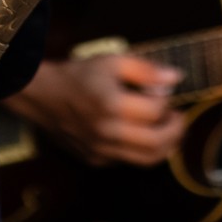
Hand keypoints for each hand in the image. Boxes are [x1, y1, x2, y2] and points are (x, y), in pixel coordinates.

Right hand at [4, 55, 185, 166]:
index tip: (165, 90)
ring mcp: (100, 150)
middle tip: (178, 116)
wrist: (43, 95)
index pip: (156, 110)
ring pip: (146, 160)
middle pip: (156, 143)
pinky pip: (128, 160)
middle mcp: (107, 132)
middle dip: (176, 130)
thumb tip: (176, 77)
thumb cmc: (79, 74)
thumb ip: (145, 69)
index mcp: (111, 104)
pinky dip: (142, 150)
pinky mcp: (95, 159)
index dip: (167, 99)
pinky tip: (141, 132)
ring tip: (168, 128)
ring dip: (165, 146)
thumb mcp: (112, 60)